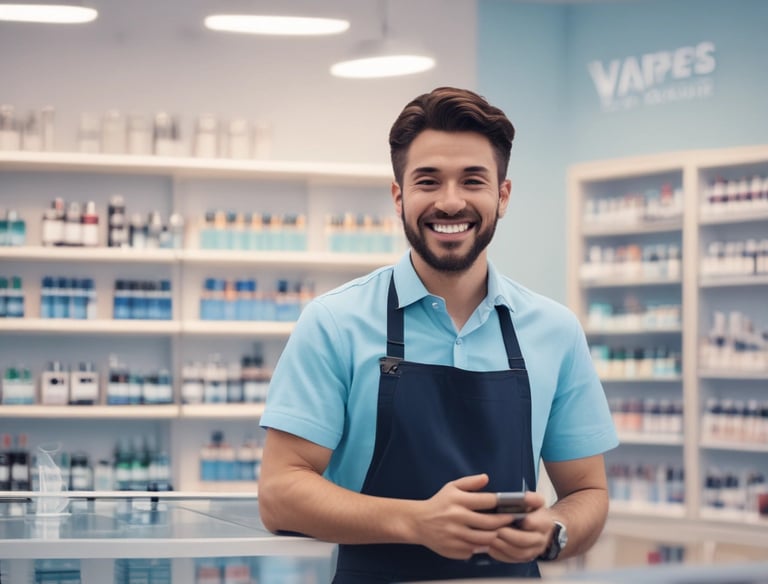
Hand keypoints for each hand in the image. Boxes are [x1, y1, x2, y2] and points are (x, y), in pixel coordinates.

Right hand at [410, 474, 524, 559]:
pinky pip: (474, 550)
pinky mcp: (453, 549)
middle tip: (510, 520)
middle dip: (503, 521)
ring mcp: (455, 535)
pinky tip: (484, 541)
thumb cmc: (439, 503)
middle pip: (489, 522)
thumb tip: (486, 478)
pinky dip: (481, 546)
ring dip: (495, 535)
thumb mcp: (451, 487)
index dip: (501, 503)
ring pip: (484, 539)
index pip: (487, 501)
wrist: (418, 522)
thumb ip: (470, 482)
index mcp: (458, 500)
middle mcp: (456, 518)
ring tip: (499, 531)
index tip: (510, 505)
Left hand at [487, 492, 551, 562]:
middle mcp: (541, 539)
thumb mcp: (537, 502)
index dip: (526, 522)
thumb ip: (532, 498)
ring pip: (519, 553)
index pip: (536, 523)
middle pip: (526, 541)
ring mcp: (534, 551)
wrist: (542, 529)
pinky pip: (513, 560)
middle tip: (497, 530)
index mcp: (544, 523)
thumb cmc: (535, 513)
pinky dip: (501, 555)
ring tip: (491, 539)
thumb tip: (525, 497)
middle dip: (510, 536)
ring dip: (503, 547)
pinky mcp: (525, 558)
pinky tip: (490, 548)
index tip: (514, 517)